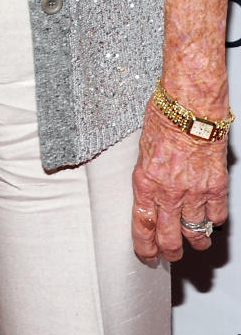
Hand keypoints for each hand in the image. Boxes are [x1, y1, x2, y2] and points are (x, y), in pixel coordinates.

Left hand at [131, 100, 228, 262]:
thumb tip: (151, 190)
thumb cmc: (164, 115)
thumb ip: (148, 174)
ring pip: (195, 232)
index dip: (144, 247)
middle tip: (170, 254)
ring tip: (194, 242)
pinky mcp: (216, 187)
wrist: (191, 104)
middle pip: (169, 238)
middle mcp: (169, 192)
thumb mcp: (143, 147)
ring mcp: (194, 192)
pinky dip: (213, 221)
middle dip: (169, 251)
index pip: (142, 226)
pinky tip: (209, 218)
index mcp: (145, 181)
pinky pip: (216, 216)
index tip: (146, 254)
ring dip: (194, 241)